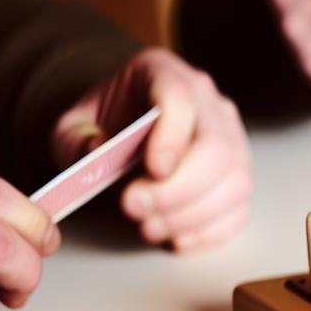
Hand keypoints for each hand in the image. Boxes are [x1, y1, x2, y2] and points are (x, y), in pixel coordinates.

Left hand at [53, 47, 251, 251]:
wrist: (124, 126)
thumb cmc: (102, 123)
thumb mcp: (71, 124)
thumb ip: (74, 139)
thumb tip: (95, 155)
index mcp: (164, 73)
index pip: (181, 98)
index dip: (171, 137)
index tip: (151, 171)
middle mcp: (209, 103)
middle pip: (217, 148)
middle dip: (177, 190)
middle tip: (135, 209)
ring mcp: (233, 140)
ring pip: (234, 184)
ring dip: (189, 216)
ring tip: (148, 227)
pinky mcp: (238, 175)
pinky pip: (239, 210)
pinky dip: (208, 233)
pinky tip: (175, 237)